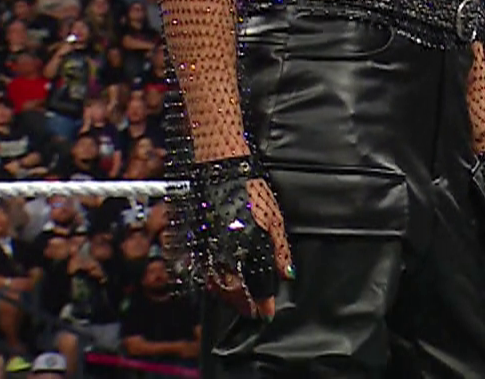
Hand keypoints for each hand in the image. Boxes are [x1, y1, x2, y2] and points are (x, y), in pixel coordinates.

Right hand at [205, 175, 292, 320]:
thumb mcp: (274, 218)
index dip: (262, 301)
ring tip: (239, 302)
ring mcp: (210, 248)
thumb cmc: (251, 190)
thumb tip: (287, 274)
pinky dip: (212, 283)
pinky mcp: (198, 242)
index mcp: (249, 246)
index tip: (266, 313)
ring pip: (216, 284)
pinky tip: (220, 284)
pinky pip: (203, 271)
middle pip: (234, 290)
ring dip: (228, 297)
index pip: (257, 284)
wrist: (220, 170)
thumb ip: (280, 249)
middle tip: (253, 312)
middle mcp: (227, 252)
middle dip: (244, 304)